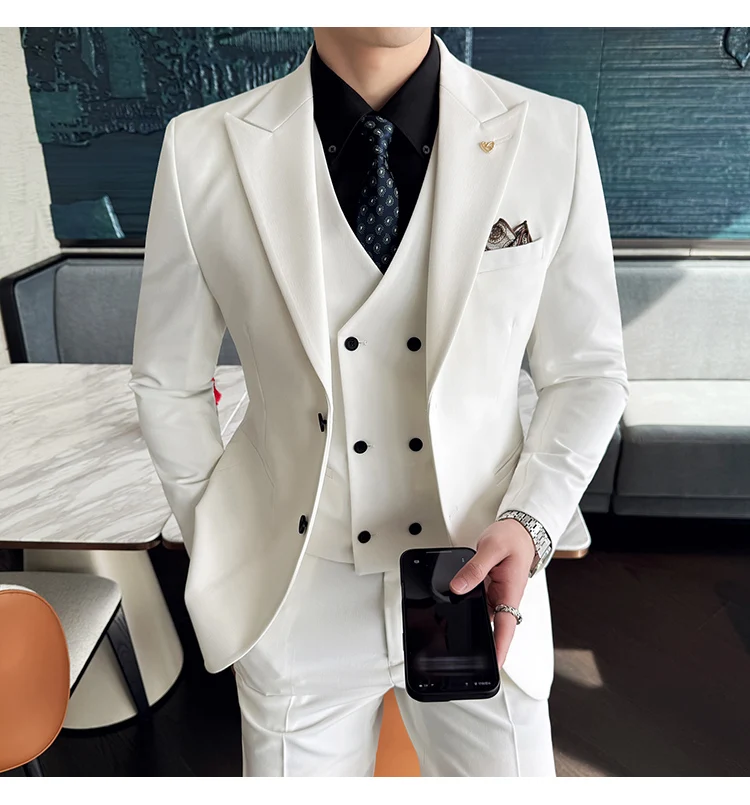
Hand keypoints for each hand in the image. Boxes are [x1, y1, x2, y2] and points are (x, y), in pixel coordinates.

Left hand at [449, 519, 536, 668]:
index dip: (501, 648)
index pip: (506, 627)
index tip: (495, 666)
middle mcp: (505, 597)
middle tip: (461, 652)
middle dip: (480, 641)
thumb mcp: (491, 548)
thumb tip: (458, 586)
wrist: (520, 530)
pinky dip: (468, 605)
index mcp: (511, 591)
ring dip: (471, 622)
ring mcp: (498, 595)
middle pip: (493, 626)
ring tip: (451, 629)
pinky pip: (479, 603)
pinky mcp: (490, 590)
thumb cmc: (513, 538)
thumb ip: (474, 568)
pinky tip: (455, 606)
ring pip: (483, 615)